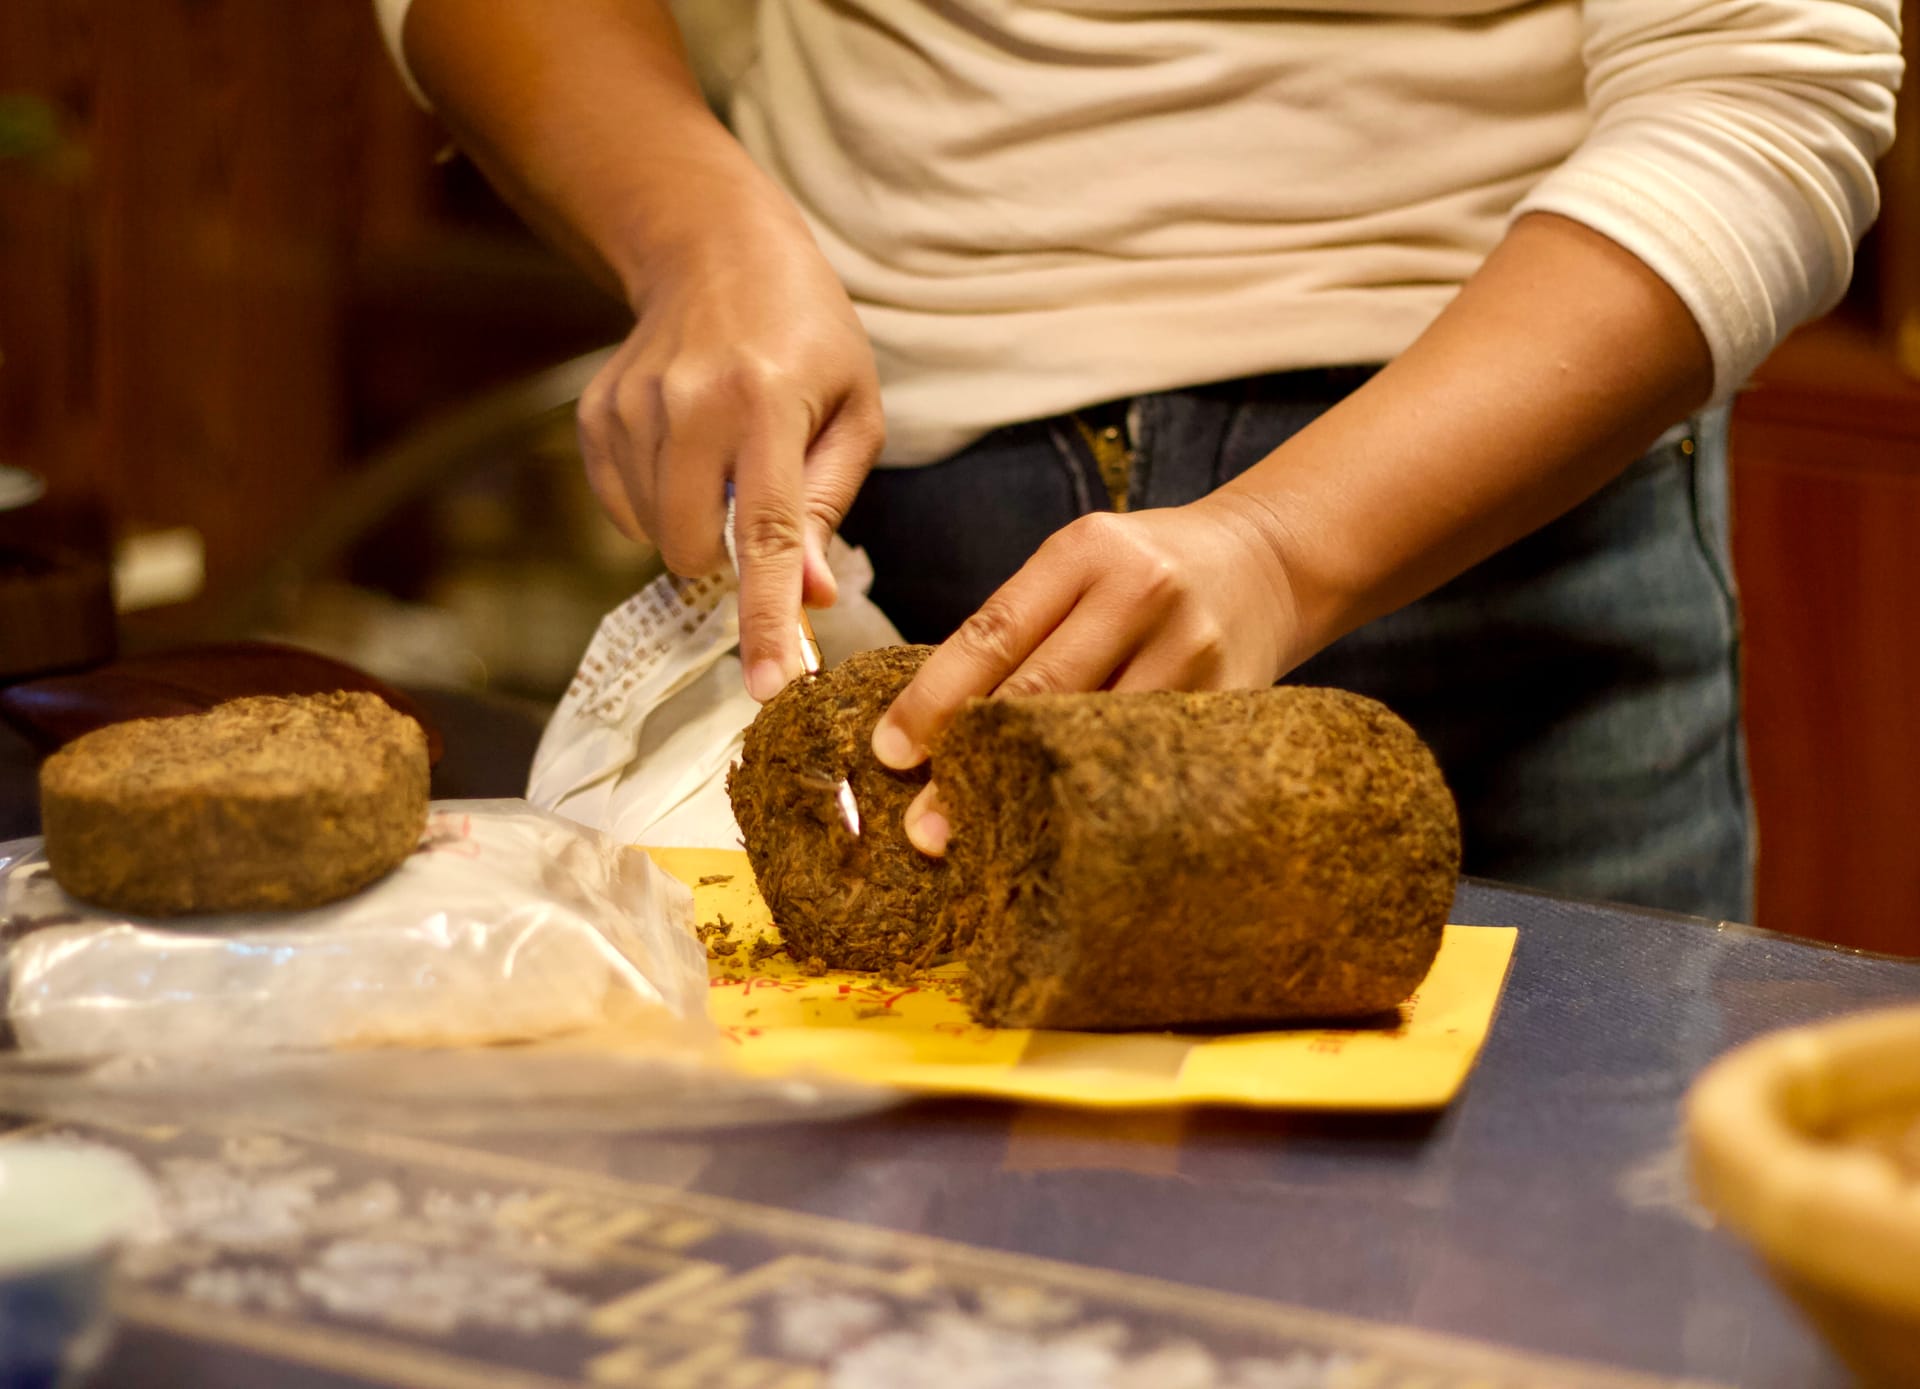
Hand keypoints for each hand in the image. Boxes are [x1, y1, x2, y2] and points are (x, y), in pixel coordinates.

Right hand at [576, 203, 884, 701]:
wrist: (714, 250)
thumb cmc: (806, 337)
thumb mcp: (852, 410)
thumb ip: (827, 505)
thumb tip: (811, 599)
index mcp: (769, 402)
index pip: (767, 534)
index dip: (768, 618)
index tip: (772, 686)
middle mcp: (691, 403)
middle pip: (692, 549)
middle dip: (726, 557)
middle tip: (755, 500)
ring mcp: (632, 406)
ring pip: (652, 534)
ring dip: (693, 522)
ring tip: (723, 453)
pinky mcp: (594, 412)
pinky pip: (620, 508)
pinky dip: (655, 501)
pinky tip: (682, 448)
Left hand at [871, 493, 1300, 853]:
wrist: (1266, 563)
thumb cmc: (1144, 572)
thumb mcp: (1080, 567)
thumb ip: (1018, 626)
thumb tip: (930, 724)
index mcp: (1087, 551)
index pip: (993, 632)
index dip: (935, 699)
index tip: (891, 753)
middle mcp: (1142, 591)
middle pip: (1038, 690)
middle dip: (972, 763)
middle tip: (924, 827)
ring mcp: (1192, 647)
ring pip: (1095, 734)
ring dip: (1034, 792)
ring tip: (986, 841)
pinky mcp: (1229, 697)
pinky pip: (1149, 758)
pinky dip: (1101, 797)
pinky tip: (1066, 831)